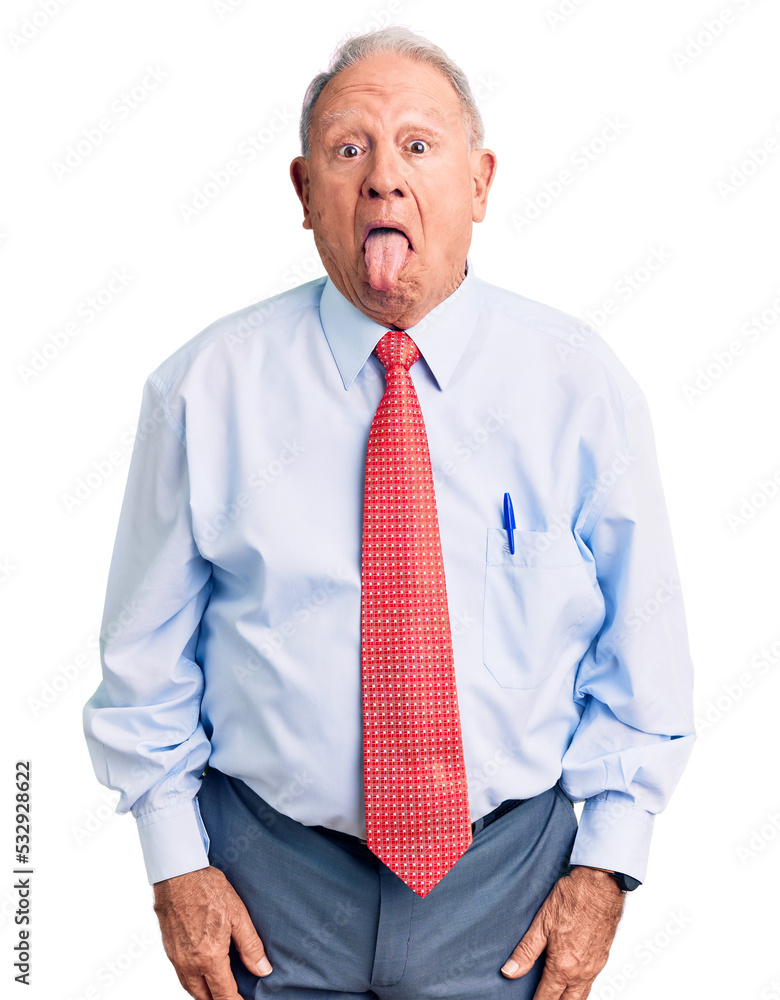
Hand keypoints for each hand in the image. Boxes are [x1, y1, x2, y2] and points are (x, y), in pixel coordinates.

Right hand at [153, 865, 271, 999]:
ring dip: (205, 994)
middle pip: (204, 997)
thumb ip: (251, 946)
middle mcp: (189, 964)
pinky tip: (202, 972)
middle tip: (234, 996)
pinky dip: (193, 981)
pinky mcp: (169, 948)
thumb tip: (262, 969)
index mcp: (209, 958)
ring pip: (191, 989)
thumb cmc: (207, 889)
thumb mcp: (238, 915)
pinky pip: (181, 975)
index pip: (224, 995)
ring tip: (219, 990)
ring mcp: (176, 958)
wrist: (178, 873)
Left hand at [500, 866, 624, 998]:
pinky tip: (574, 983)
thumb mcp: (542, 923)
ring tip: (557, 997)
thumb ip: (526, 951)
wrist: (601, 885)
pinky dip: (581, 990)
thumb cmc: (573, 898)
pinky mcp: (603, 958)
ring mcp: (594, 966)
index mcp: (563, 966)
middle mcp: (581, 971)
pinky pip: (591, 983)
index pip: (546, 997)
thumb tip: (509, 971)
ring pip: (581, 996)